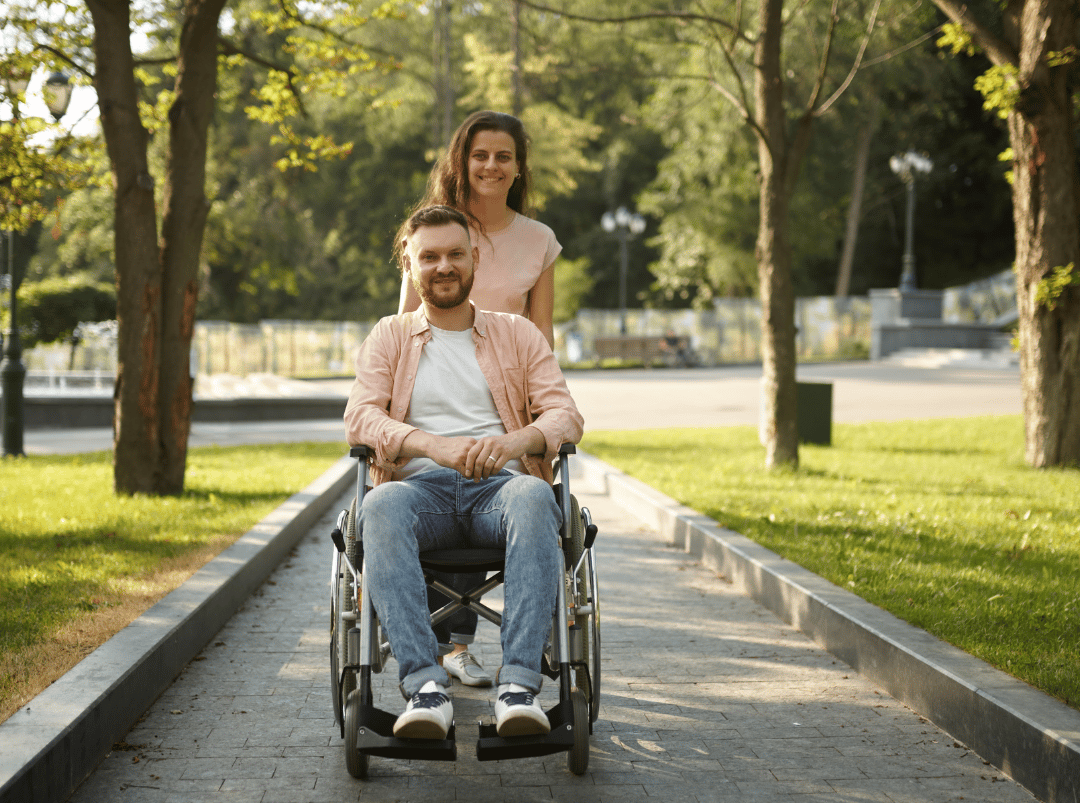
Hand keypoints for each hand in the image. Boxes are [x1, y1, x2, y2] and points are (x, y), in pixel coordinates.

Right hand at [403, 427, 543, 480]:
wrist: (434, 445)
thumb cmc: (448, 446)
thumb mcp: (462, 443)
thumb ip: (473, 448)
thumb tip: (482, 454)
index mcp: (472, 443)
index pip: (486, 454)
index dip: (489, 462)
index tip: (493, 468)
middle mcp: (470, 448)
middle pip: (483, 461)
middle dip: (486, 470)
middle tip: (488, 477)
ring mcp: (463, 455)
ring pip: (476, 468)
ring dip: (478, 475)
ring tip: (479, 480)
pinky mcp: (456, 462)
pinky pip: (466, 472)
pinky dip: (469, 476)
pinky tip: (469, 478)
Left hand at [463, 431, 531, 480]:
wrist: (519, 439)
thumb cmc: (501, 444)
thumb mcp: (489, 443)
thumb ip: (480, 451)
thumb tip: (470, 467)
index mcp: (483, 441)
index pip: (471, 454)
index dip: (468, 465)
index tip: (467, 474)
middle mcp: (490, 443)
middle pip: (479, 461)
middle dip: (476, 473)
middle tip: (476, 479)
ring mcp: (498, 448)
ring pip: (487, 466)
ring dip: (485, 474)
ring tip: (484, 477)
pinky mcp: (507, 453)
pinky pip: (497, 467)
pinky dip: (493, 473)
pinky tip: (492, 474)